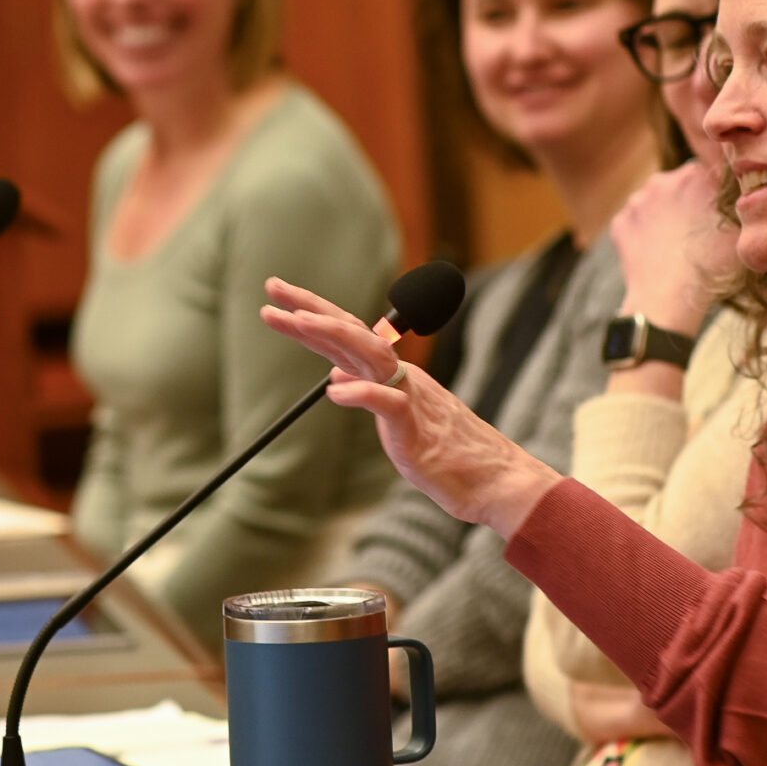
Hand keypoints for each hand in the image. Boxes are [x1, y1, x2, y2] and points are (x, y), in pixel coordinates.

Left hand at [260, 279, 560, 538]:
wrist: (494, 479)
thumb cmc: (447, 453)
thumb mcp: (396, 417)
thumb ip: (367, 394)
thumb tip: (336, 376)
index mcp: (392, 374)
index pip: (347, 336)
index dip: (311, 314)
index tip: (278, 297)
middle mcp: (399, 376)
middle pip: (351, 333)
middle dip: (310, 308)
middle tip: (272, 286)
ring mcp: (410, 398)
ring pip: (369, 355)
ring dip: (332, 335)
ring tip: (296, 321)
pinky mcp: (417, 427)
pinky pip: (387, 403)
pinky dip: (361, 393)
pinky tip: (335, 391)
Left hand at [609, 160, 736, 334]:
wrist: (670, 296)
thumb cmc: (713, 265)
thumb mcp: (741, 229)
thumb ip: (739, 203)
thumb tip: (740, 195)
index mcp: (697, 174)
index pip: (709, 173)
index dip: (713, 192)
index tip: (714, 211)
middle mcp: (664, 179)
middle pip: (680, 184)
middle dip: (688, 200)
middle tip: (697, 228)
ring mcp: (638, 200)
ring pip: (655, 201)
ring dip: (664, 214)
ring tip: (676, 243)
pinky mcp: (621, 222)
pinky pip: (635, 221)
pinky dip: (644, 232)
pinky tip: (656, 251)